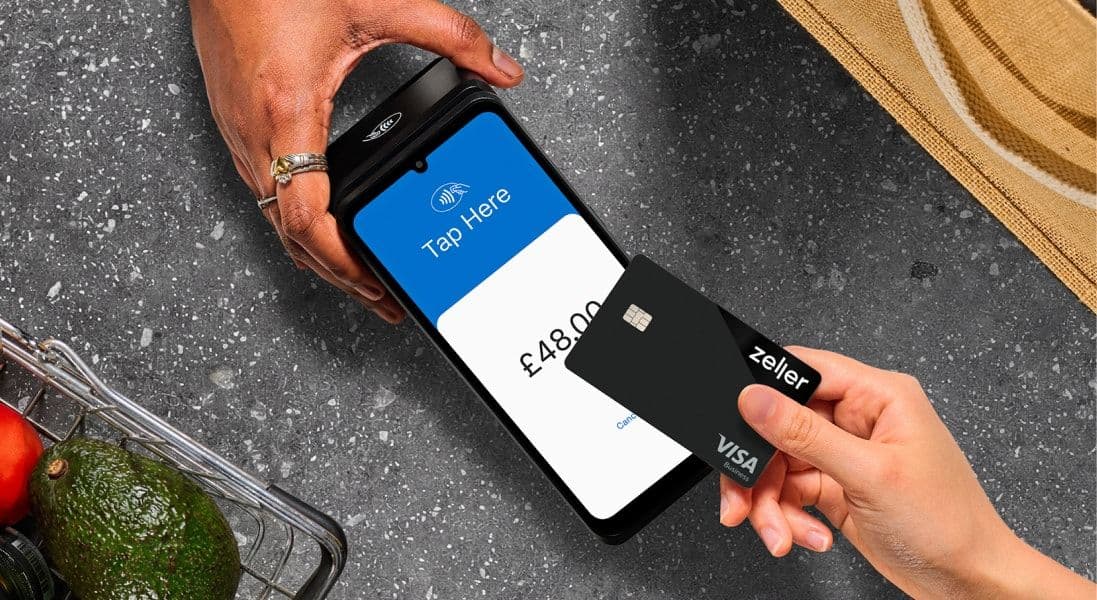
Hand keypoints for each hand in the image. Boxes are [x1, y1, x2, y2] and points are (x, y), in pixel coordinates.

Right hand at [189, 0, 523, 321]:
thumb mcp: (375, 2)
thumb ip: (449, 35)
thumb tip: (498, 66)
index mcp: (285, 109)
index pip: (307, 216)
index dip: (341, 260)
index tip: (374, 282)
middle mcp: (252, 130)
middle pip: (290, 234)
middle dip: (337, 273)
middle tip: (379, 296)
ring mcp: (235, 129)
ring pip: (271, 218)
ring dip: (314, 252)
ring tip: (356, 271)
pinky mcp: (232, 121)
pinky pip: (263, 191)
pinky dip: (295, 220)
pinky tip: (323, 221)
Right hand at [720, 347, 1093, 598]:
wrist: (969, 582)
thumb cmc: (947, 524)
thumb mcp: (869, 474)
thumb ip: (806, 433)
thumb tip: (757, 398)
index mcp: (879, 396)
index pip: (806, 371)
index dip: (765, 390)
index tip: (736, 417)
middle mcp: (859, 419)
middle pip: (780, 425)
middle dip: (759, 469)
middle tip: (743, 499)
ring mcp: (846, 454)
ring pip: (778, 464)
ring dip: (769, 503)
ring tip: (777, 533)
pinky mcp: (836, 486)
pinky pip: (790, 492)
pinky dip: (787, 518)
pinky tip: (807, 536)